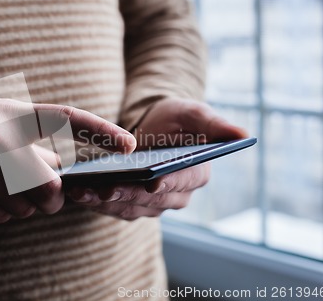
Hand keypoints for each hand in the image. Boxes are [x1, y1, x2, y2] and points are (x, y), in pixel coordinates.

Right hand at [0, 94, 135, 223]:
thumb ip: (30, 139)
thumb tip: (59, 167)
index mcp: (11, 115)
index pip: (67, 119)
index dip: (101, 129)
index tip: (128, 143)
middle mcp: (1, 144)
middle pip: (50, 188)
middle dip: (53, 195)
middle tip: (42, 185)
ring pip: (27, 208)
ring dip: (25, 202)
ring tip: (3, 182)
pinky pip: (2, 217)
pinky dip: (2, 210)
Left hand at [68, 97, 246, 219]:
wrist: (152, 128)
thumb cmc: (176, 118)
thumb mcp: (194, 113)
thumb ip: (214, 124)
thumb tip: (243, 133)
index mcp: (197, 174)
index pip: (184, 182)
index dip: (168, 182)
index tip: (152, 181)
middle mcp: (177, 195)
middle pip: (152, 200)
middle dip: (128, 195)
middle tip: (105, 188)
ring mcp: (153, 204)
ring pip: (130, 208)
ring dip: (107, 202)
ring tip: (84, 191)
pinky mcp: (131, 205)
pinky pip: (114, 208)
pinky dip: (97, 203)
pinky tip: (79, 193)